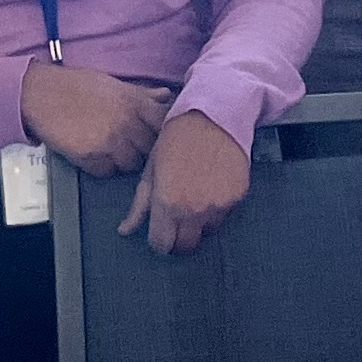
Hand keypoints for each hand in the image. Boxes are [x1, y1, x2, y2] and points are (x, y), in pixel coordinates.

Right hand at [21, 56, 166, 178]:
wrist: (41, 94)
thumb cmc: (77, 85)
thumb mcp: (113, 84)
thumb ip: (142, 94)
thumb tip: (167, 95)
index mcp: (134, 102)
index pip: (164, 125)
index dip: (162, 132)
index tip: (154, 133)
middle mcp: (126, 123)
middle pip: (150, 149)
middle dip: (143, 148)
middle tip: (130, 143)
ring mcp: (109, 142)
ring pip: (130, 165)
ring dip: (123, 160)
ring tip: (110, 149)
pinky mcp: (90, 157)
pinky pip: (107, 172)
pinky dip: (102, 167)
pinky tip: (94, 154)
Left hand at [117, 110, 251, 256]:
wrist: (212, 115)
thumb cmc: (174, 140)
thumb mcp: (150, 170)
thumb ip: (139, 205)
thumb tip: (124, 231)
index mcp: (167, 204)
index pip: (162, 245)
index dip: (159, 240)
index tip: (160, 231)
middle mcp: (194, 210)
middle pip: (186, 246)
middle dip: (179, 238)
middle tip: (177, 220)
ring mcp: (218, 205)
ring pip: (207, 230)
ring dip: (199, 222)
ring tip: (195, 194)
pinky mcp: (237, 197)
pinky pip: (224, 213)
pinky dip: (217, 206)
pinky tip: (211, 183)